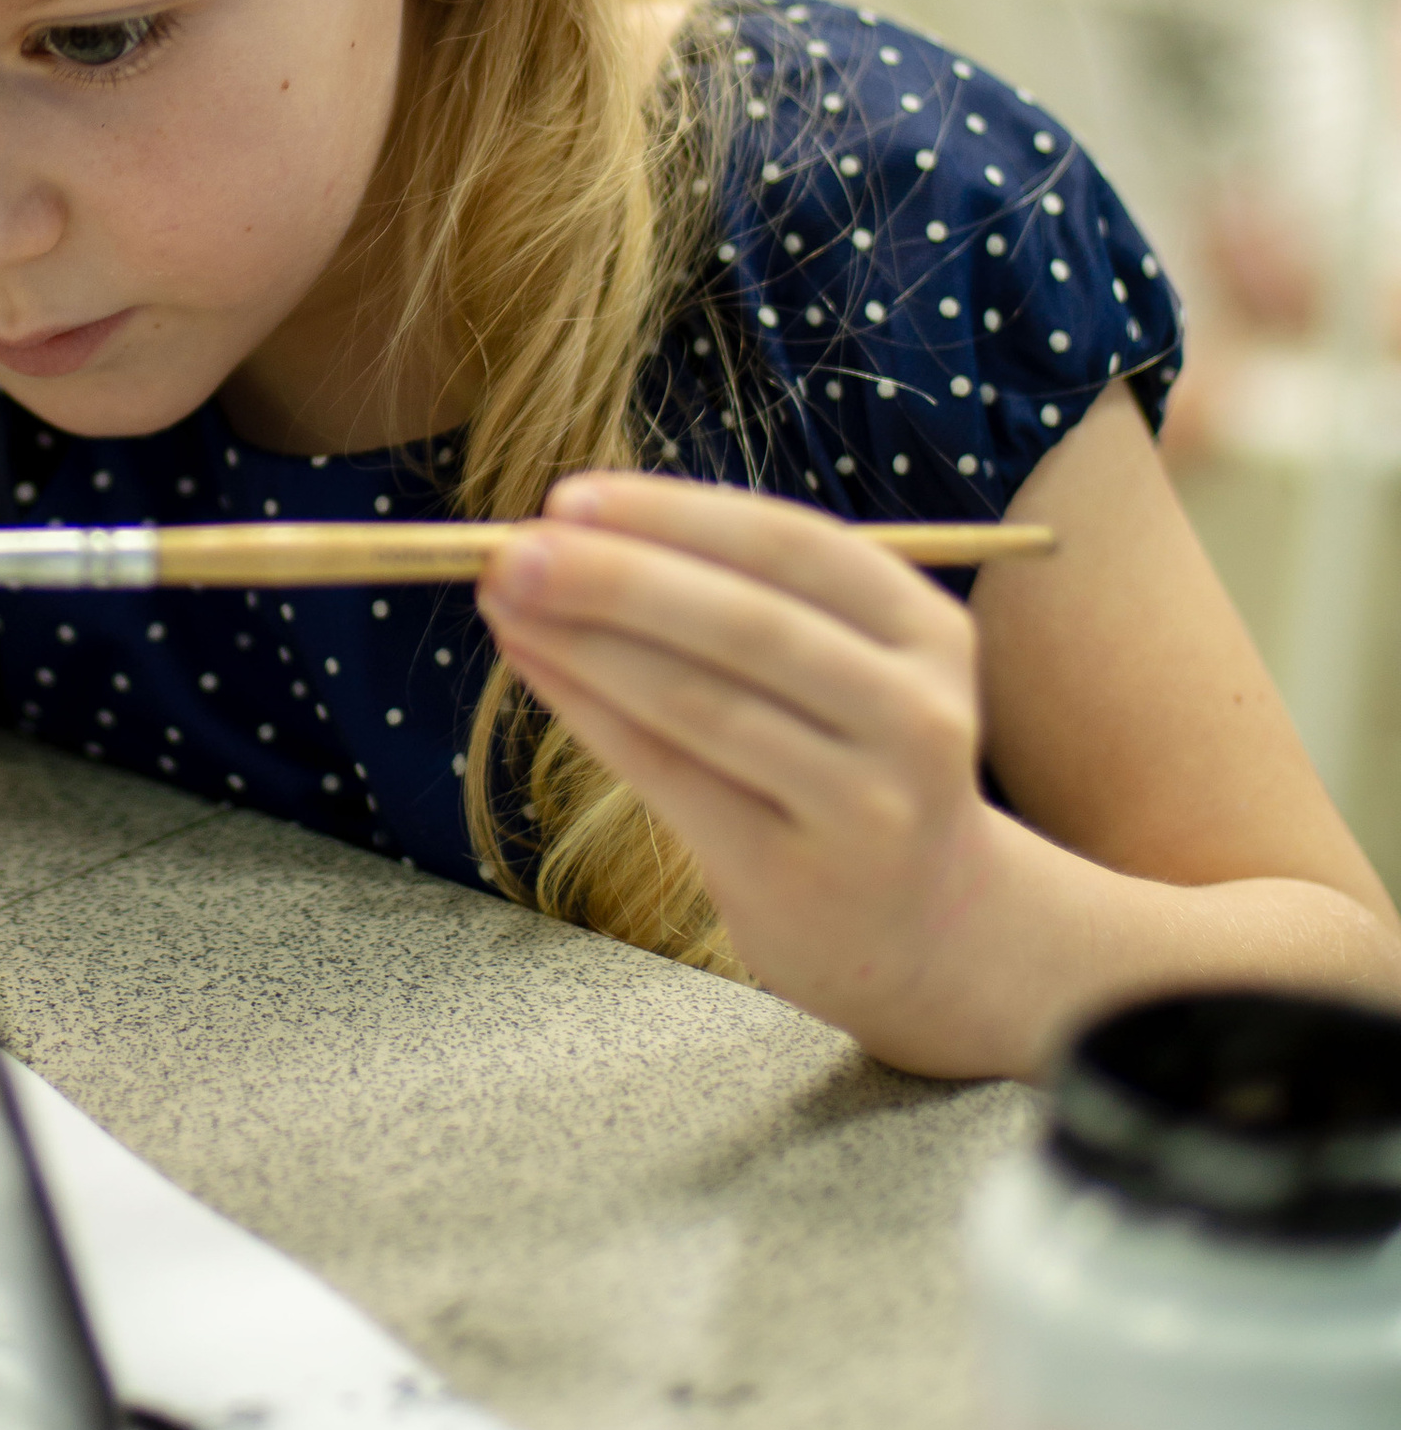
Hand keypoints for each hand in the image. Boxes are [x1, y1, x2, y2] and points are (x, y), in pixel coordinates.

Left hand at [479, 474, 1011, 1062]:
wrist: (925, 931)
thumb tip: (572, 528)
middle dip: (614, 578)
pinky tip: (534, 666)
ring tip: (503, 603)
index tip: (566, 497)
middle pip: (747, 623)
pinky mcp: (798, 875)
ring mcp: (866, 802)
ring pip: (701, 702)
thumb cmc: (846, 766)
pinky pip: (670, 775)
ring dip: (584, 644)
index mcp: (926, 629)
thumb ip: (739, 596)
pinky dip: (590, 711)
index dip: (673, 516)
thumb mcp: (843, 668)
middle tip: (508, 551)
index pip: (791, 545)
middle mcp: (916, 711)